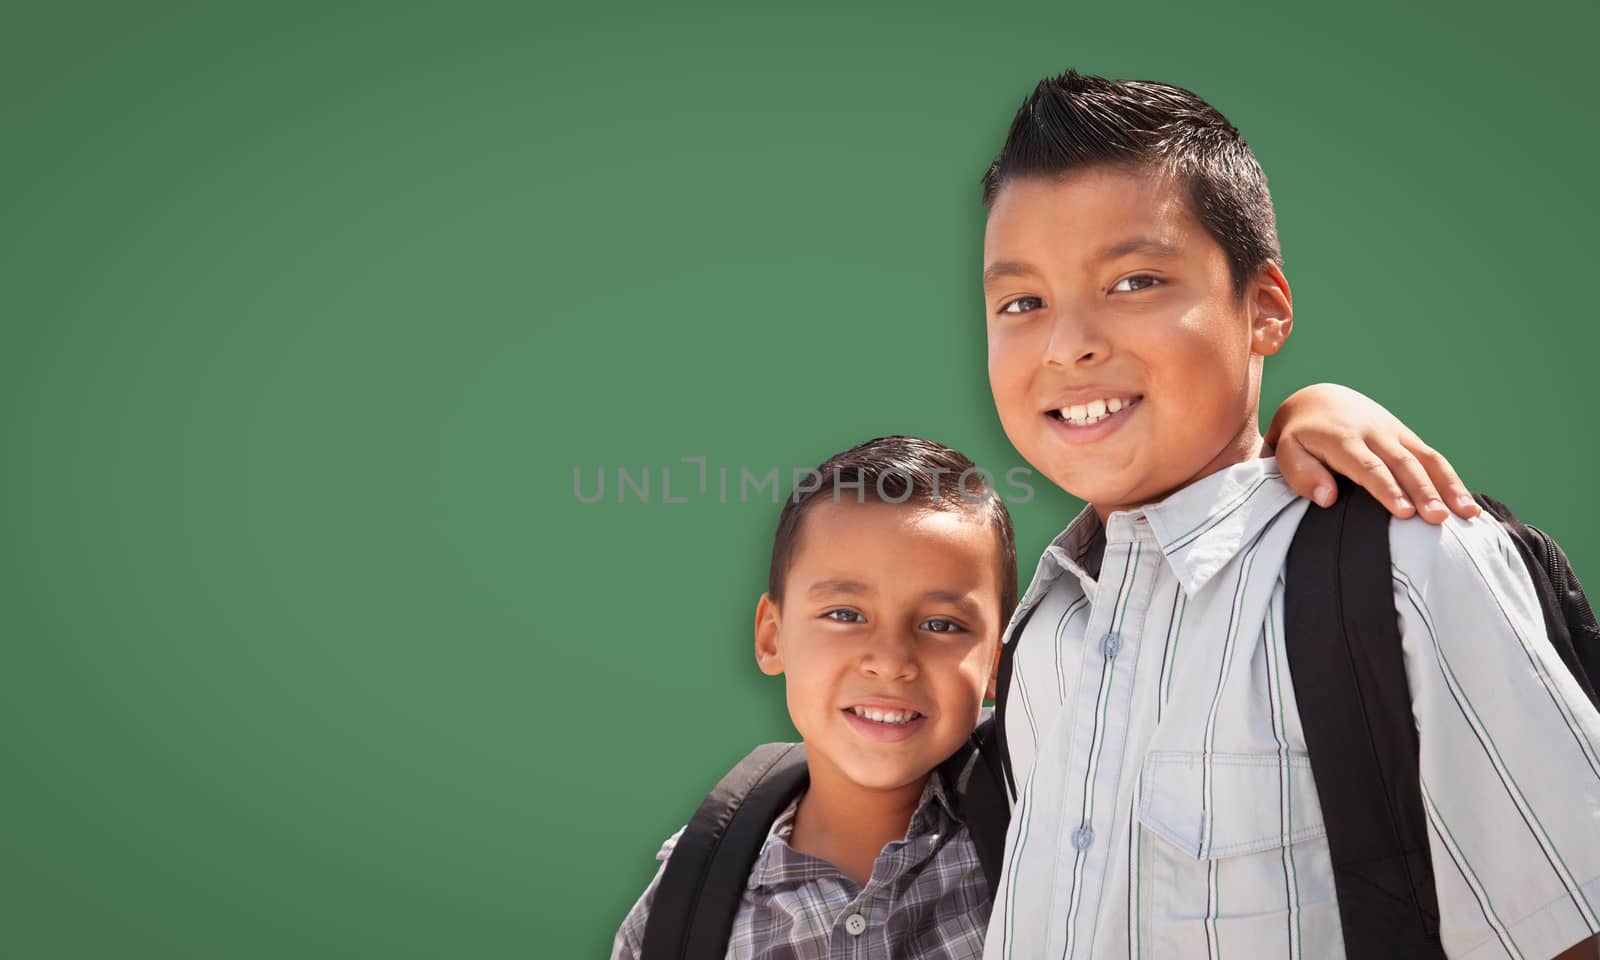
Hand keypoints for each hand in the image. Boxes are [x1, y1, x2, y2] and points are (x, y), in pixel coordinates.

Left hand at [1265, 383, 1478, 524]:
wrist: (1319, 399)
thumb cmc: (1300, 436)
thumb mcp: (1286, 451)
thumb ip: (1302, 473)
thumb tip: (1328, 498)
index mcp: (1342, 439)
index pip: (1368, 467)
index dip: (1387, 489)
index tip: (1404, 513)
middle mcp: (1374, 433)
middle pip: (1403, 464)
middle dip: (1423, 492)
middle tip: (1438, 519)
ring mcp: (1395, 433)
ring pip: (1426, 458)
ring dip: (1448, 486)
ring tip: (1467, 515)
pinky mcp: (1407, 437)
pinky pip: (1433, 457)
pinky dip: (1451, 480)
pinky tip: (1467, 505)